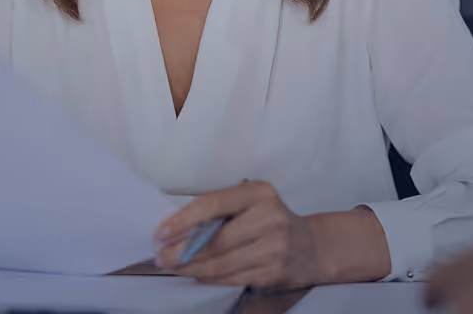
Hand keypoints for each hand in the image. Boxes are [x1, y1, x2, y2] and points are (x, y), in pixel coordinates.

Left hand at [153, 181, 389, 289]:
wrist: (312, 247)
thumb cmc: (270, 220)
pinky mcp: (273, 273)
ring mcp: (273, 249)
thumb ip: (221, 209)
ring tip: (174, 268)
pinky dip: (209, 279)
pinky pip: (231, 279)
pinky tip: (197, 276)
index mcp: (260, 193)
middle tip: (161, 258)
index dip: (184, 219)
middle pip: (215, 241)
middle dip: (182, 252)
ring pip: (220, 265)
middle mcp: (269, 219)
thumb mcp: (252, 202)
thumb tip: (176, 227)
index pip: (214, 204)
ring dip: (191, 269)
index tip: (161, 232)